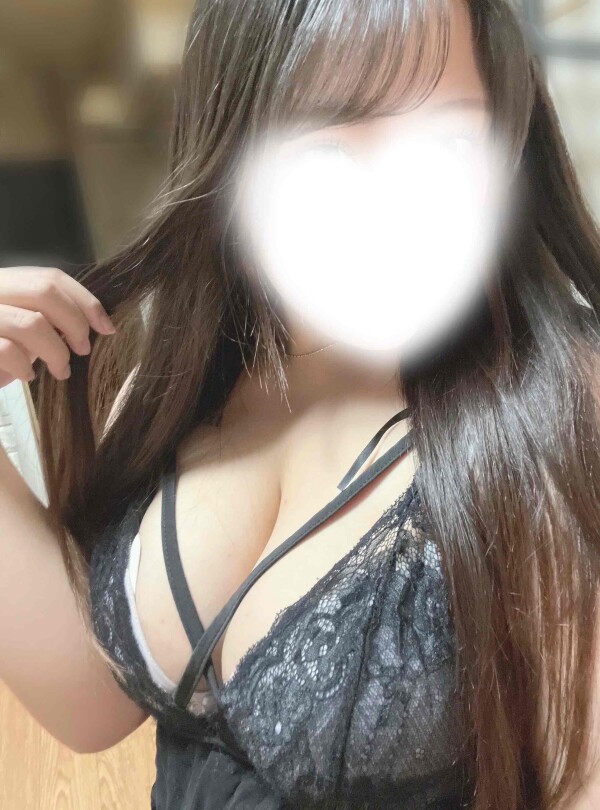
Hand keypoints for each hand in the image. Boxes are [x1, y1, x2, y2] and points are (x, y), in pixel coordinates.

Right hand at [0, 266, 115, 388]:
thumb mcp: (20, 324)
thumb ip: (46, 316)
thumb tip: (94, 324)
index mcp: (4, 280)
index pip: (51, 277)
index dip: (85, 300)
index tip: (107, 327)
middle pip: (45, 292)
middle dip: (75, 323)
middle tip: (82, 349)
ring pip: (32, 324)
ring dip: (56, 352)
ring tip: (60, 370)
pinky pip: (8, 350)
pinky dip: (26, 367)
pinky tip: (28, 376)